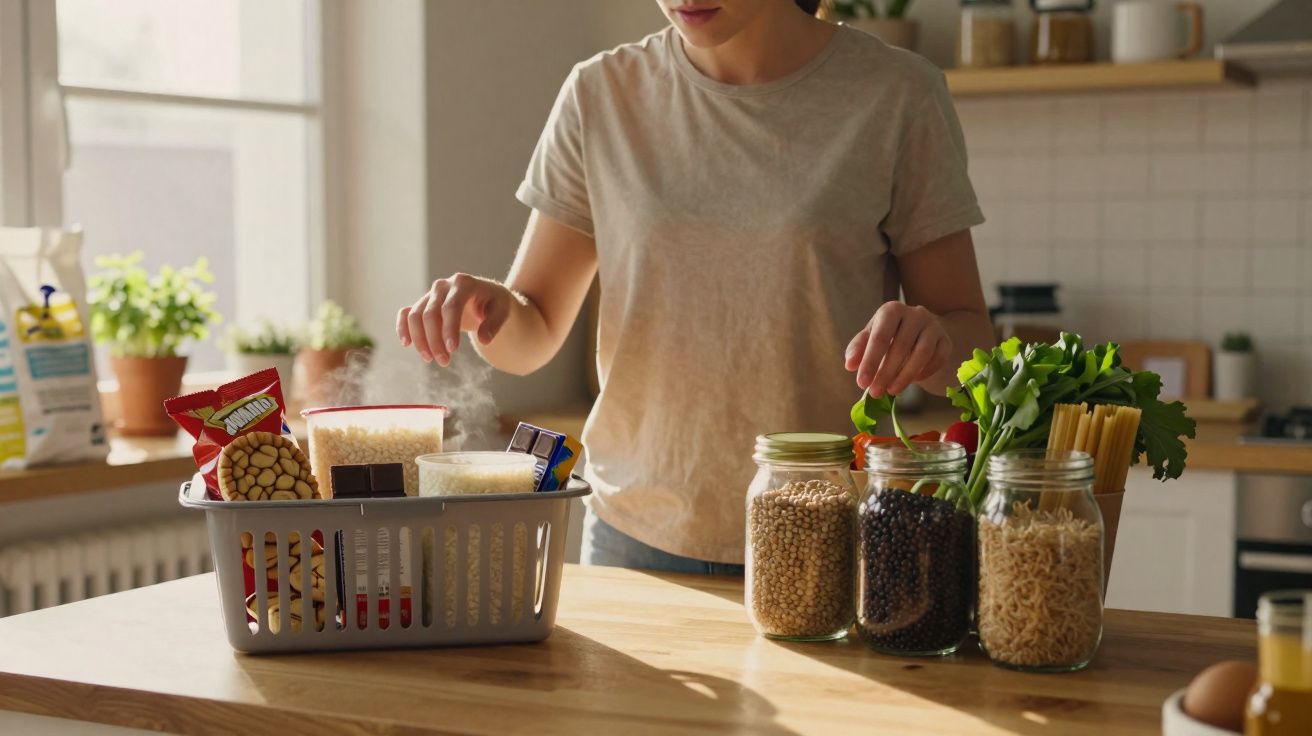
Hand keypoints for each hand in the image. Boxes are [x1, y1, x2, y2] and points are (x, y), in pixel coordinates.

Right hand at [396, 273, 511, 365]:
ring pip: (415, 316)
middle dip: (434, 340)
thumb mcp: (502, 310)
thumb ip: (494, 324)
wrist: (485, 297)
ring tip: (431, 359)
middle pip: (430, 314)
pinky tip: (406, 344)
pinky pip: (406, 313)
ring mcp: (430, 294)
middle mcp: (443, 286)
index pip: (451, 307)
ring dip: (420, 340)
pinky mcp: (423, 304)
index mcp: (463, 283)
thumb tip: (484, 340)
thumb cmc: (494, 303)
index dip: (449, 329)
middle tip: (444, 362)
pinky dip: (403, 327)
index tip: (452, 350)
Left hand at [844, 303, 952, 397]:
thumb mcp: (871, 338)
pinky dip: (924, 373)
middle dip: (886, 373)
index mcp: (892, 310)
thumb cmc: (891, 337)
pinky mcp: (946, 340)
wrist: (922, 333)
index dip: (870, 361)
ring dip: (905, 376)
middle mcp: (915, 313)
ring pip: (921, 353)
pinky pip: (937, 359)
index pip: (880, 336)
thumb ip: (858, 349)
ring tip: (892, 391)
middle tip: (875, 393)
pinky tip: (913, 382)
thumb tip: (850, 365)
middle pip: (900, 346)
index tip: (861, 383)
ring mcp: (934, 326)